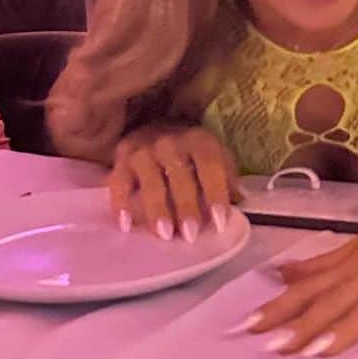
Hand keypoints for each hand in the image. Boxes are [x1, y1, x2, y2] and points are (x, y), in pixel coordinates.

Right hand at [109, 124, 239, 242]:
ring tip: (164, 234)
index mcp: (199, 140)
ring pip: (151, 182)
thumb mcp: (213, 153)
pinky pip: (118, 184)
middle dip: (186, 206)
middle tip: (190, 234)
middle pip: (180, 177)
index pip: (210, 166)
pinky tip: (126, 225)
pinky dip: (121, 205)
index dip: (216, 193)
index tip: (220, 221)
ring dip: (157, 209)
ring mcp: (143, 151)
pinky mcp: (120, 161)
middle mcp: (170, 143)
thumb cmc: (188, 149)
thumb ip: (226, 175)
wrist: (151, 124)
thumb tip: (239, 200)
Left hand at [230, 189, 357, 357]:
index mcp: (353, 264)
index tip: (245, 327)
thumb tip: (281, 273)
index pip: (310, 289)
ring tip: (317, 352)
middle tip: (268, 349)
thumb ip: (323, 263)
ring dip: (344, 330)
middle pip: (332, 302)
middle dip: (300, 325)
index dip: (279, 307)